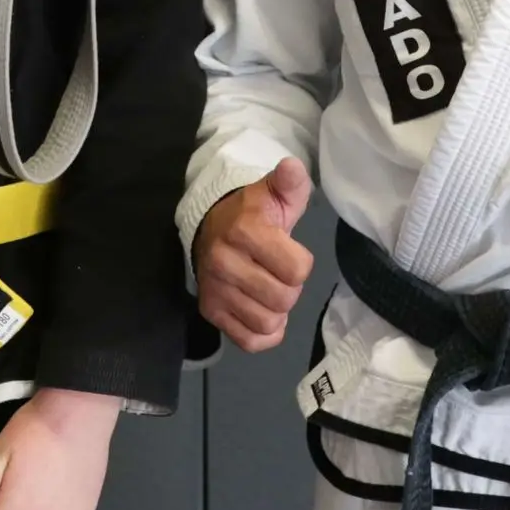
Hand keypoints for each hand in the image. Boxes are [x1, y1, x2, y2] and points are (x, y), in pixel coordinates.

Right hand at [192, 158, 314, 352]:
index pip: (298, 269)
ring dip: (276, 311)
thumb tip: (292, 167)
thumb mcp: (272, 195)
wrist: (209, 229)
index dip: (300, 262)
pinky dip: (263, 333)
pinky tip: (260, 310)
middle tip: (276, 272)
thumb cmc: (250, 215)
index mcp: (244, 231)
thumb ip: (289, 184)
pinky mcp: (210, 312)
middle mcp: (224, 262)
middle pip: (284, 299)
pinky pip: (251, 341)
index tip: (286, 250)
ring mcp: (214, 289)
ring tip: (267, 290)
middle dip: (289, 288)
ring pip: (268, 323)